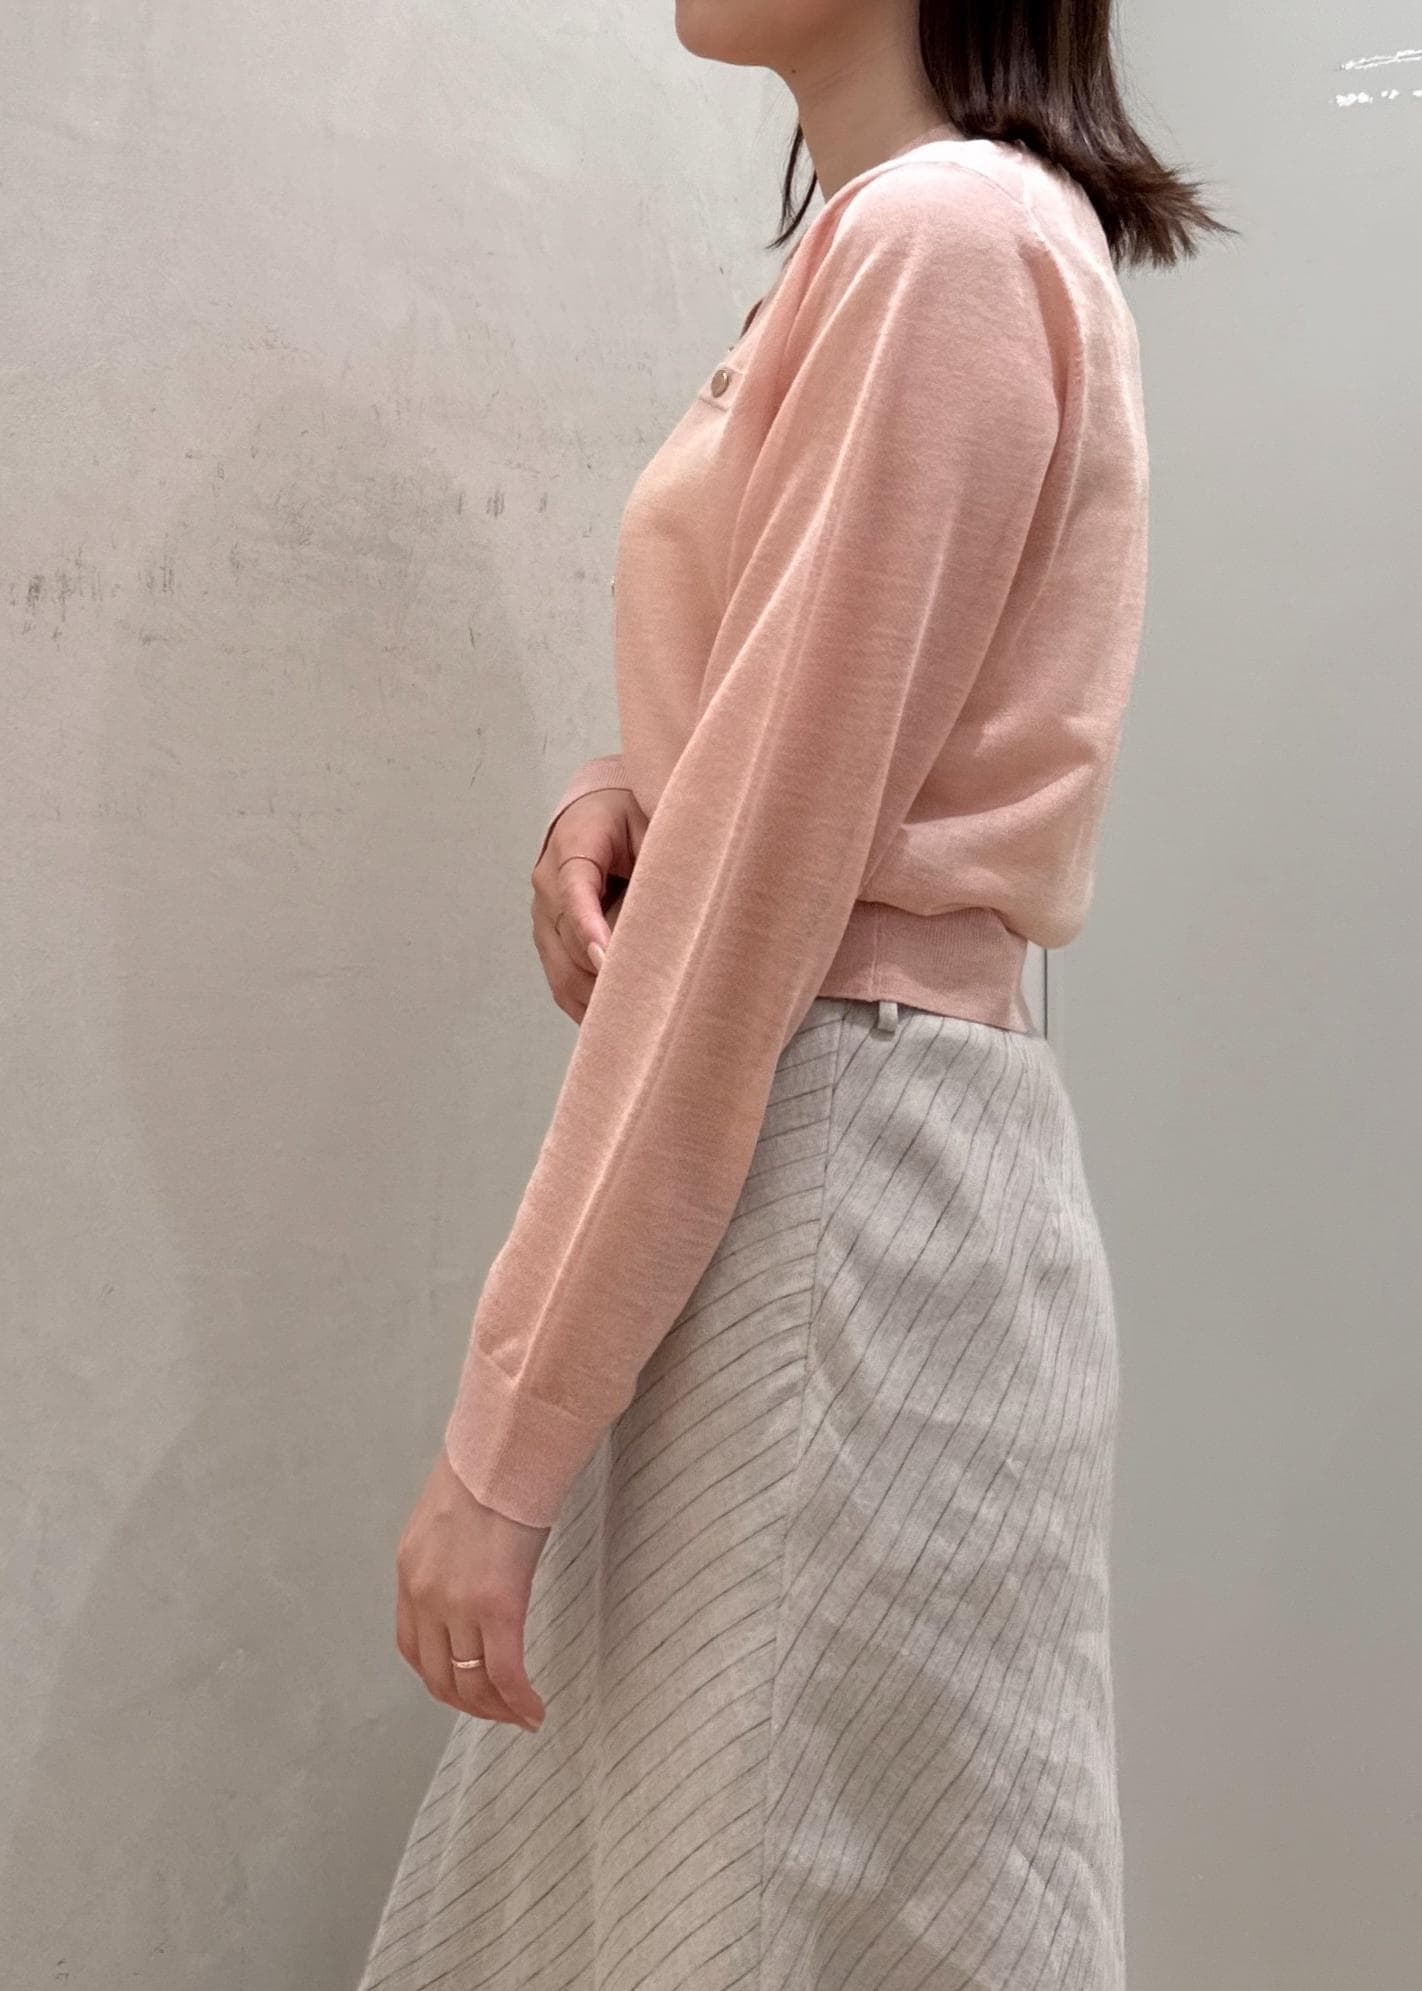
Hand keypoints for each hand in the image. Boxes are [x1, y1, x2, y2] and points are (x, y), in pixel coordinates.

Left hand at [395, 1449, 549, 1729]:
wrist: (506, 1447)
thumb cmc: (490, 1469)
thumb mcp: (449, 1516)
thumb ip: (450, 1554)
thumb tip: (474, 1572)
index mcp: (410, 1571)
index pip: (414, 1649)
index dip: (442, 1679)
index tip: (468, 1689)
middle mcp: (426, 1595)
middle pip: (440, 1676)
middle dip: (471, 1704)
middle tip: (500, 1713)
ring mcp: (459, 1604)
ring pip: (473, 1682)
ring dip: (497, 1709)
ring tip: (521, 1716)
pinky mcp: (498, 1605)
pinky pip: (506, 1671)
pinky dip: (519, 1700)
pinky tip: (535, 1709)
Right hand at [531, 785, 647, 1021]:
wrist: (599, 814)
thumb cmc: (632, 818)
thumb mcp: (651, 824)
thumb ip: (658, 860)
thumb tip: (676, 906)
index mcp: (571, 845)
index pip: (573, 891)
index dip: (589, 926)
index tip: (607, 957)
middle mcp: (547, 883)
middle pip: (566, 939)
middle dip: (600, 971)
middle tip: (643, 999)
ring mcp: (544, 916)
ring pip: (561, 969)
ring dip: (595, 995)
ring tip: (635, 1018)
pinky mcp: (550, 941)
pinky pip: (561, 982)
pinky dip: (586, 1005)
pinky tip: (615, 1021)